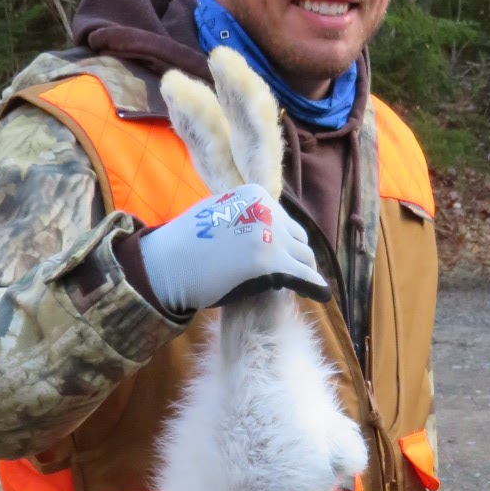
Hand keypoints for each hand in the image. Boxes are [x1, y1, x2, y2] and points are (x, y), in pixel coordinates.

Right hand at [138, 185, 329, 313]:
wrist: (167, 264)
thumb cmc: (184, 246)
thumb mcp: (218, 214)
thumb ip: (242, 216)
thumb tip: (261, 229)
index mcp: (255, 194)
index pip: (283, 219)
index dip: (286, 242)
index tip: (287, 258)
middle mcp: (267, 209)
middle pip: (297, 237)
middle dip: (298, 257)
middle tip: (299, 275)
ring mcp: (270, 234)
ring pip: (304, 257)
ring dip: (305, 272)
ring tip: (308, 287)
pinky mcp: (271, 262)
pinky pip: (305, 276)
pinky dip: (316, 287)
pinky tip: (321, 296)